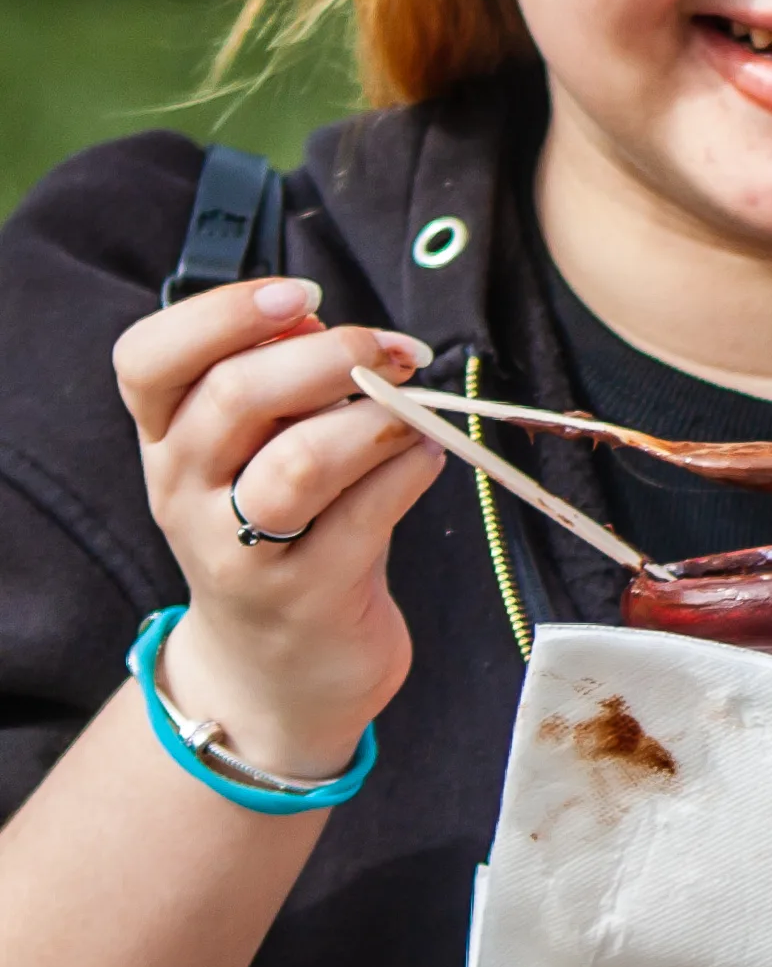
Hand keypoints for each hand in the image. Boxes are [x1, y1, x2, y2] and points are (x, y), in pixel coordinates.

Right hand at [114, 278, 440, 780]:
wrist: (278, 671)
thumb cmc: (281, 531)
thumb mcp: (256, 453)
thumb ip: (278, 384)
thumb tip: (313, 313)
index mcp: (166, 440)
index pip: (149, 360)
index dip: (221, 314)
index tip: (298, 295)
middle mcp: (186, 493)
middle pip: (237, 396)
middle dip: (331, 354)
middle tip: (394, 350)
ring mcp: (241, 552)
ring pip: (304, 460)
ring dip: (377, 420)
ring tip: (415, 414)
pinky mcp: (308, 596)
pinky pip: (369, 513)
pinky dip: (413, 470)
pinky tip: (427, 458)